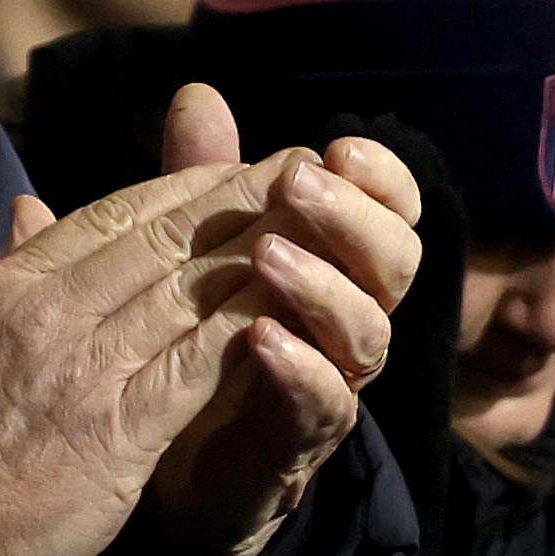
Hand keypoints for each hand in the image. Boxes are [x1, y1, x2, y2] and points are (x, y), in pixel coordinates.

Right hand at [0, 133, 293, 555]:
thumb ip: (7, 269)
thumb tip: (24, 208)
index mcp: (10, 284)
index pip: (110, 213)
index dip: (182, 185)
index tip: (233, 163)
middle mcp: (49, 311)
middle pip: (160, 238)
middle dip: (236, 198)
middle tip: (296, 169)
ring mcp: (84, 367)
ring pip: (186, 289)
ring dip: (257, 251)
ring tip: (312, 223)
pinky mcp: (117, 427)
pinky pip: (194, 363)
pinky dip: (244, 327)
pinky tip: (287, 306)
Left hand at [134, 85, 425, 555]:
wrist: (157, 462)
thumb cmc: (189, 340)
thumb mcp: (190, 252)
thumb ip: (200, 180)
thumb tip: (197, 93)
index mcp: (334, 267)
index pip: (389, 212)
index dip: (380, 178)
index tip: (338, 144)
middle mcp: (346, 324)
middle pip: (396, 263)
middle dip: (354, 217)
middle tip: (298, 183)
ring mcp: (329, 386)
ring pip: (368, 333)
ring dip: (323, 286)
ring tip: (268, 255)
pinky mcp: (294, 445)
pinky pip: (322, 407)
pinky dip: (299, 370)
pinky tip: (262, 338)